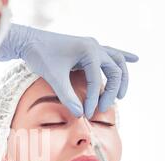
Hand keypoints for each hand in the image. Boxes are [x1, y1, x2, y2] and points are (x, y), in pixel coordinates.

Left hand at [0, 24, 138, 117]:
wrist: (29, 41)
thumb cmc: (40, 56)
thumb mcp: (53, 77)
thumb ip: (67, 96)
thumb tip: (80, 115)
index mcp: (88, 50)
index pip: (97, 80)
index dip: (94, 99)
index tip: (87, 114)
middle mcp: (94, 46)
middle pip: (115, 70)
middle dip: (112, 91)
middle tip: (105, 108)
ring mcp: (92, 46)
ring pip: (116, 61)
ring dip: (121, 78)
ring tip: (122, 95)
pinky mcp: (88, 49)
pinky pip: (110, 52)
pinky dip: (123, 56)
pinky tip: (135, 59)